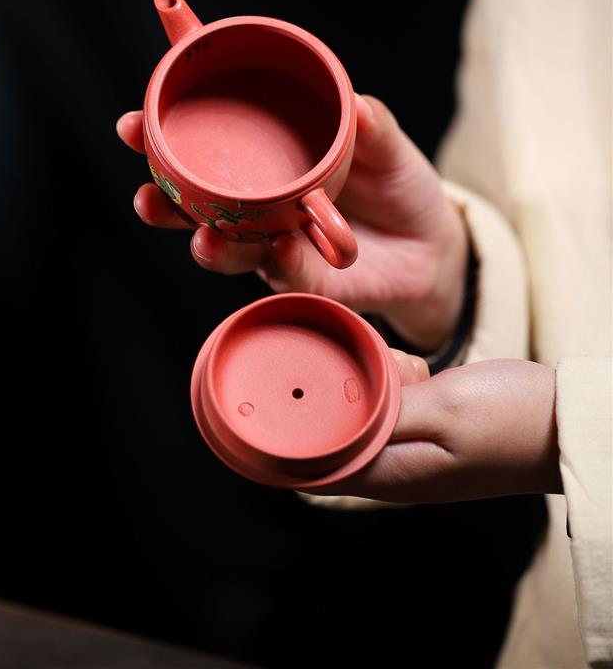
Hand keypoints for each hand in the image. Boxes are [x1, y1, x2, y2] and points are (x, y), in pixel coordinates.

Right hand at [116, 93, 468, 351]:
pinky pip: (291, 277)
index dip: (161, 140)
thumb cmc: (395, 183)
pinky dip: (284, 266)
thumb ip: (370, 123)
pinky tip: (283, 252)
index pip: (200, 154)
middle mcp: (259, 211)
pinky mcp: (313, 282)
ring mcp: (279, 249)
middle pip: (195, 210)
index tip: (131, 123)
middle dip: (164, 204)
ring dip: (210, 247)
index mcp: (263, 168)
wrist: (433, 244)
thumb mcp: (386, 142)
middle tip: (147, 194)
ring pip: (230, 252)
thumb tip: (354, 100)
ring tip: (202, 238)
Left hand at [305, 359, 563, 503]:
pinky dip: (393, 385)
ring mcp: (412, 456)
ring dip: (368, 386)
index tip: (272, 400)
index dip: (283, 438)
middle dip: (333, 396)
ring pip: (361, 416)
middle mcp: (393, 473)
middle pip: (330, 436)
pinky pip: (390, 410)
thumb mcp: (441, 406)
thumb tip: (323, 421)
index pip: (310, 468)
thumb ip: (379, 414)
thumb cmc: (513, 418)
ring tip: (404, 369)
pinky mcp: (428, 437)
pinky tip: (417, 373)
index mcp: (389, 476)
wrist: (571, 423)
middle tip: (366, 369)